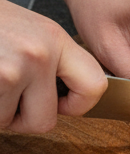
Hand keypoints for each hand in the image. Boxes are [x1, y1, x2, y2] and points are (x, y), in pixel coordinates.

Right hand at [0, 0, 106, 132]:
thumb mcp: (25, 31)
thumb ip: (51, 62)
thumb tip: (71, 100)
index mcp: (53, 38)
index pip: (95, 86)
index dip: (78, 105)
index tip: (61, 103)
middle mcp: (37, 53)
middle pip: (46, 121)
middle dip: (20, 116)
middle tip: (2, 89)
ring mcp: (11, 70)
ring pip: (10, 122)